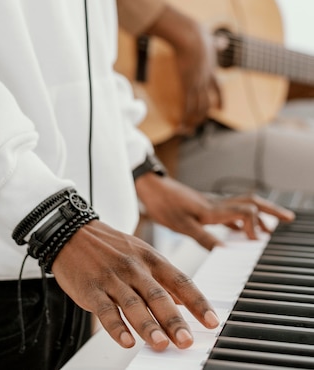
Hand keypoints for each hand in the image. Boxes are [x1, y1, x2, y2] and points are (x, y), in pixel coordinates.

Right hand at [51, 219, 219, 350]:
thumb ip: (162, 280)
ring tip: (161, 344)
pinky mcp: (91, 289)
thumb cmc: (111, 247)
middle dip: (174, 319)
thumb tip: (186, 303)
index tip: (212, 321)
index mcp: (151, 258)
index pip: (180, 281)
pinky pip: (105, 310)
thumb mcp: (141, 254)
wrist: (73, 233)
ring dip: (148, 326)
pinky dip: (116, 327)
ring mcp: (112, 278)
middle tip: (186, 340)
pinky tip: (126, 340)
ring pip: (133, 304)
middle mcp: (134, 267)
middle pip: (158, 295)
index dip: (198, 302)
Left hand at [135, 173, 294, 249]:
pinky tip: (241, 230)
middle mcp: (216, 205)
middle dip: (271, 210)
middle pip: (251, 203)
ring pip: (242, 206)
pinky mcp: (203, 207)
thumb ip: (205, 238)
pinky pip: (229, 212)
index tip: (255, 243)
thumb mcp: (182, 225)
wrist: (150, 187)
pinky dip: (240, 221)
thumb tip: (227, 252)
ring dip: (259, 215)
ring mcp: (211, 205)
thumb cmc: (163, 203)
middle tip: (288, 218)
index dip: (256, 225)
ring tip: (270, 228)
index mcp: (213, 209)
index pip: (246, 212)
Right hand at [146, 6, 220, 131]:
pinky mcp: (187, 84)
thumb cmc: (197, 35)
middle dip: (204, 114)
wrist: (191, 36)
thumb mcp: (210, 39)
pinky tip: (181, 124)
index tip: (222, 109)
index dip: (220, 99)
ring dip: (194, 119)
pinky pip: (188, 105)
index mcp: (211, 69)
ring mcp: (197, 83)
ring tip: (189, 129)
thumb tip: (224, 40)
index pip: (217, 88)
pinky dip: (185, 117)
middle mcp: (206, 79)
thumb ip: (217, 42)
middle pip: (208, 101)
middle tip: (199, 124)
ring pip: (199, 107)